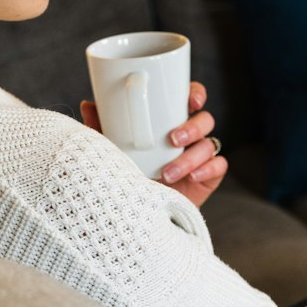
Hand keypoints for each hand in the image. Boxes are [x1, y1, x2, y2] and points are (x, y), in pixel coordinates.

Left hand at [80, 81, 226, 208]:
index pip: (191, 98)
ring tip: (168, 172)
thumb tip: (88, 104)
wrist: (136, 211)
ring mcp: (200, 155)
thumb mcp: (112, 148)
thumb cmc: (127, 173)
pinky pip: (219, 166)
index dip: (196, 94)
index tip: (190, 100)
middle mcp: (189, 136)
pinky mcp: (208, 176)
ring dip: (191, 157)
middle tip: (172, 140)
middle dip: (192, 127)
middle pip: (205, 119)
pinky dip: (207, 169)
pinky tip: (192, 176)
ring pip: (210, 144)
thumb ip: (102, 127)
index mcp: (170, 121)